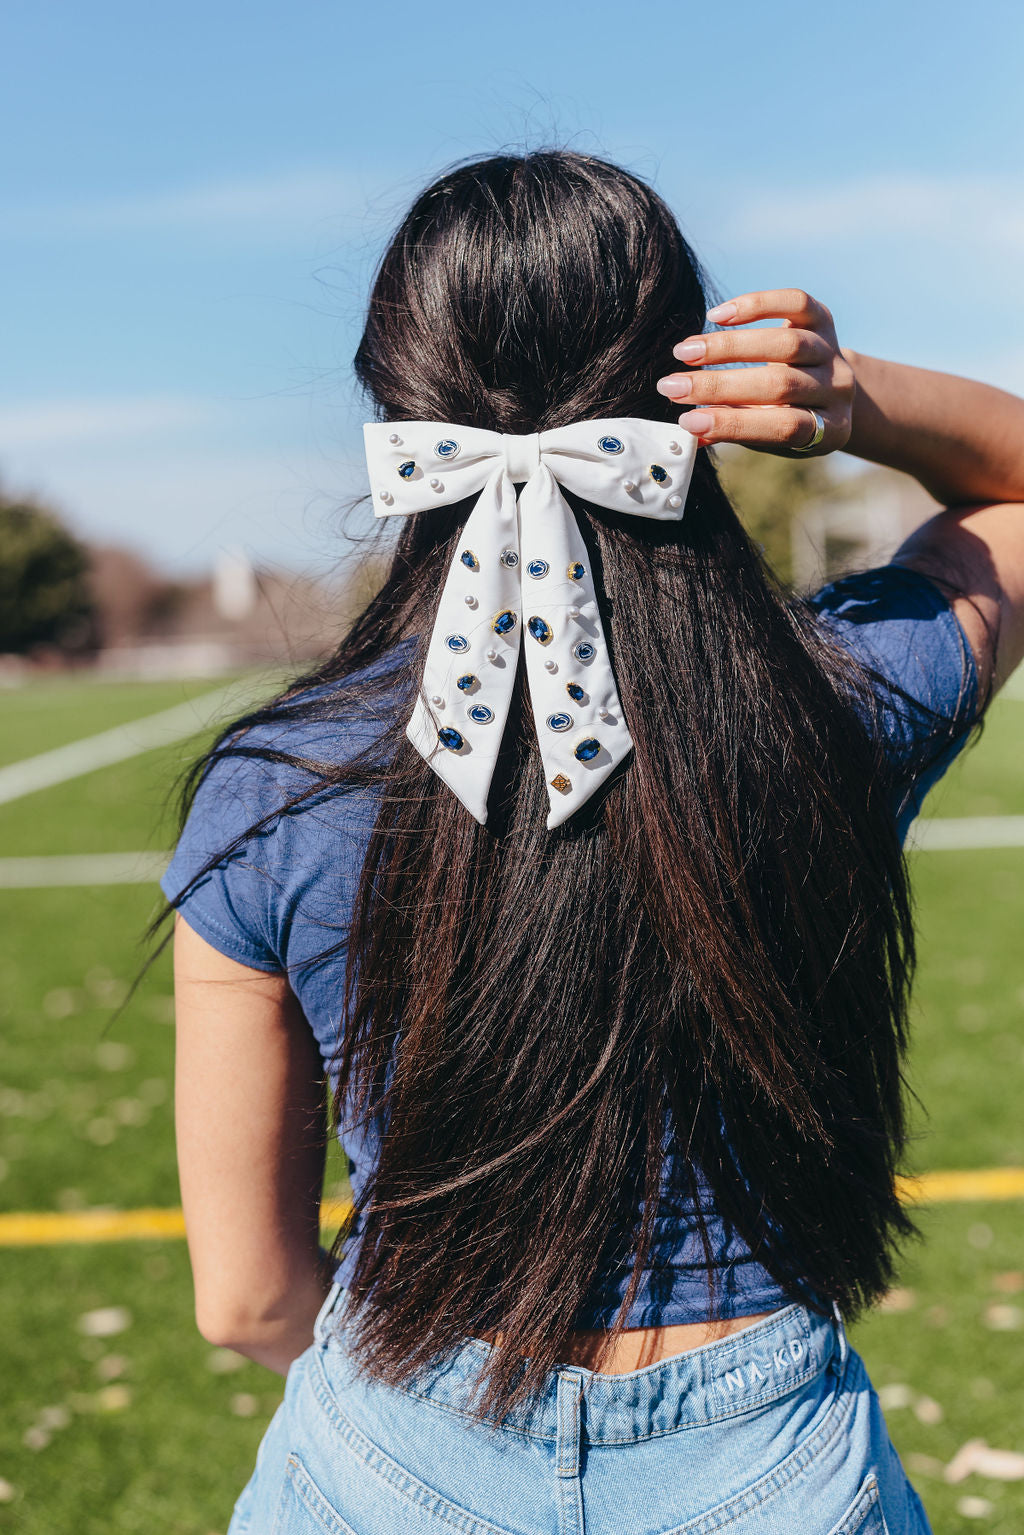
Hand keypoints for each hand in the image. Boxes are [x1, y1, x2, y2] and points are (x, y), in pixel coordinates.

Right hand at [656, 289, 854, 455]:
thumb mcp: (767, 437)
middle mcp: (837, 389)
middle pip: (780, 385)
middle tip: (672, 387)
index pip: (784, 428)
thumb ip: (734, 431)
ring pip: (785, 344)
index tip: (686, 421)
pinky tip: (718, 315)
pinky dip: (756, 305)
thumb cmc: (787, 419)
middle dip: (720, 386)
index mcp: (830, 429)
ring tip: (684, 352)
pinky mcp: (825, 319)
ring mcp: (833, 352)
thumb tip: (687, 433)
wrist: (830, 390)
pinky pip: (795, 303)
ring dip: (727, 347)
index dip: (734, 424)